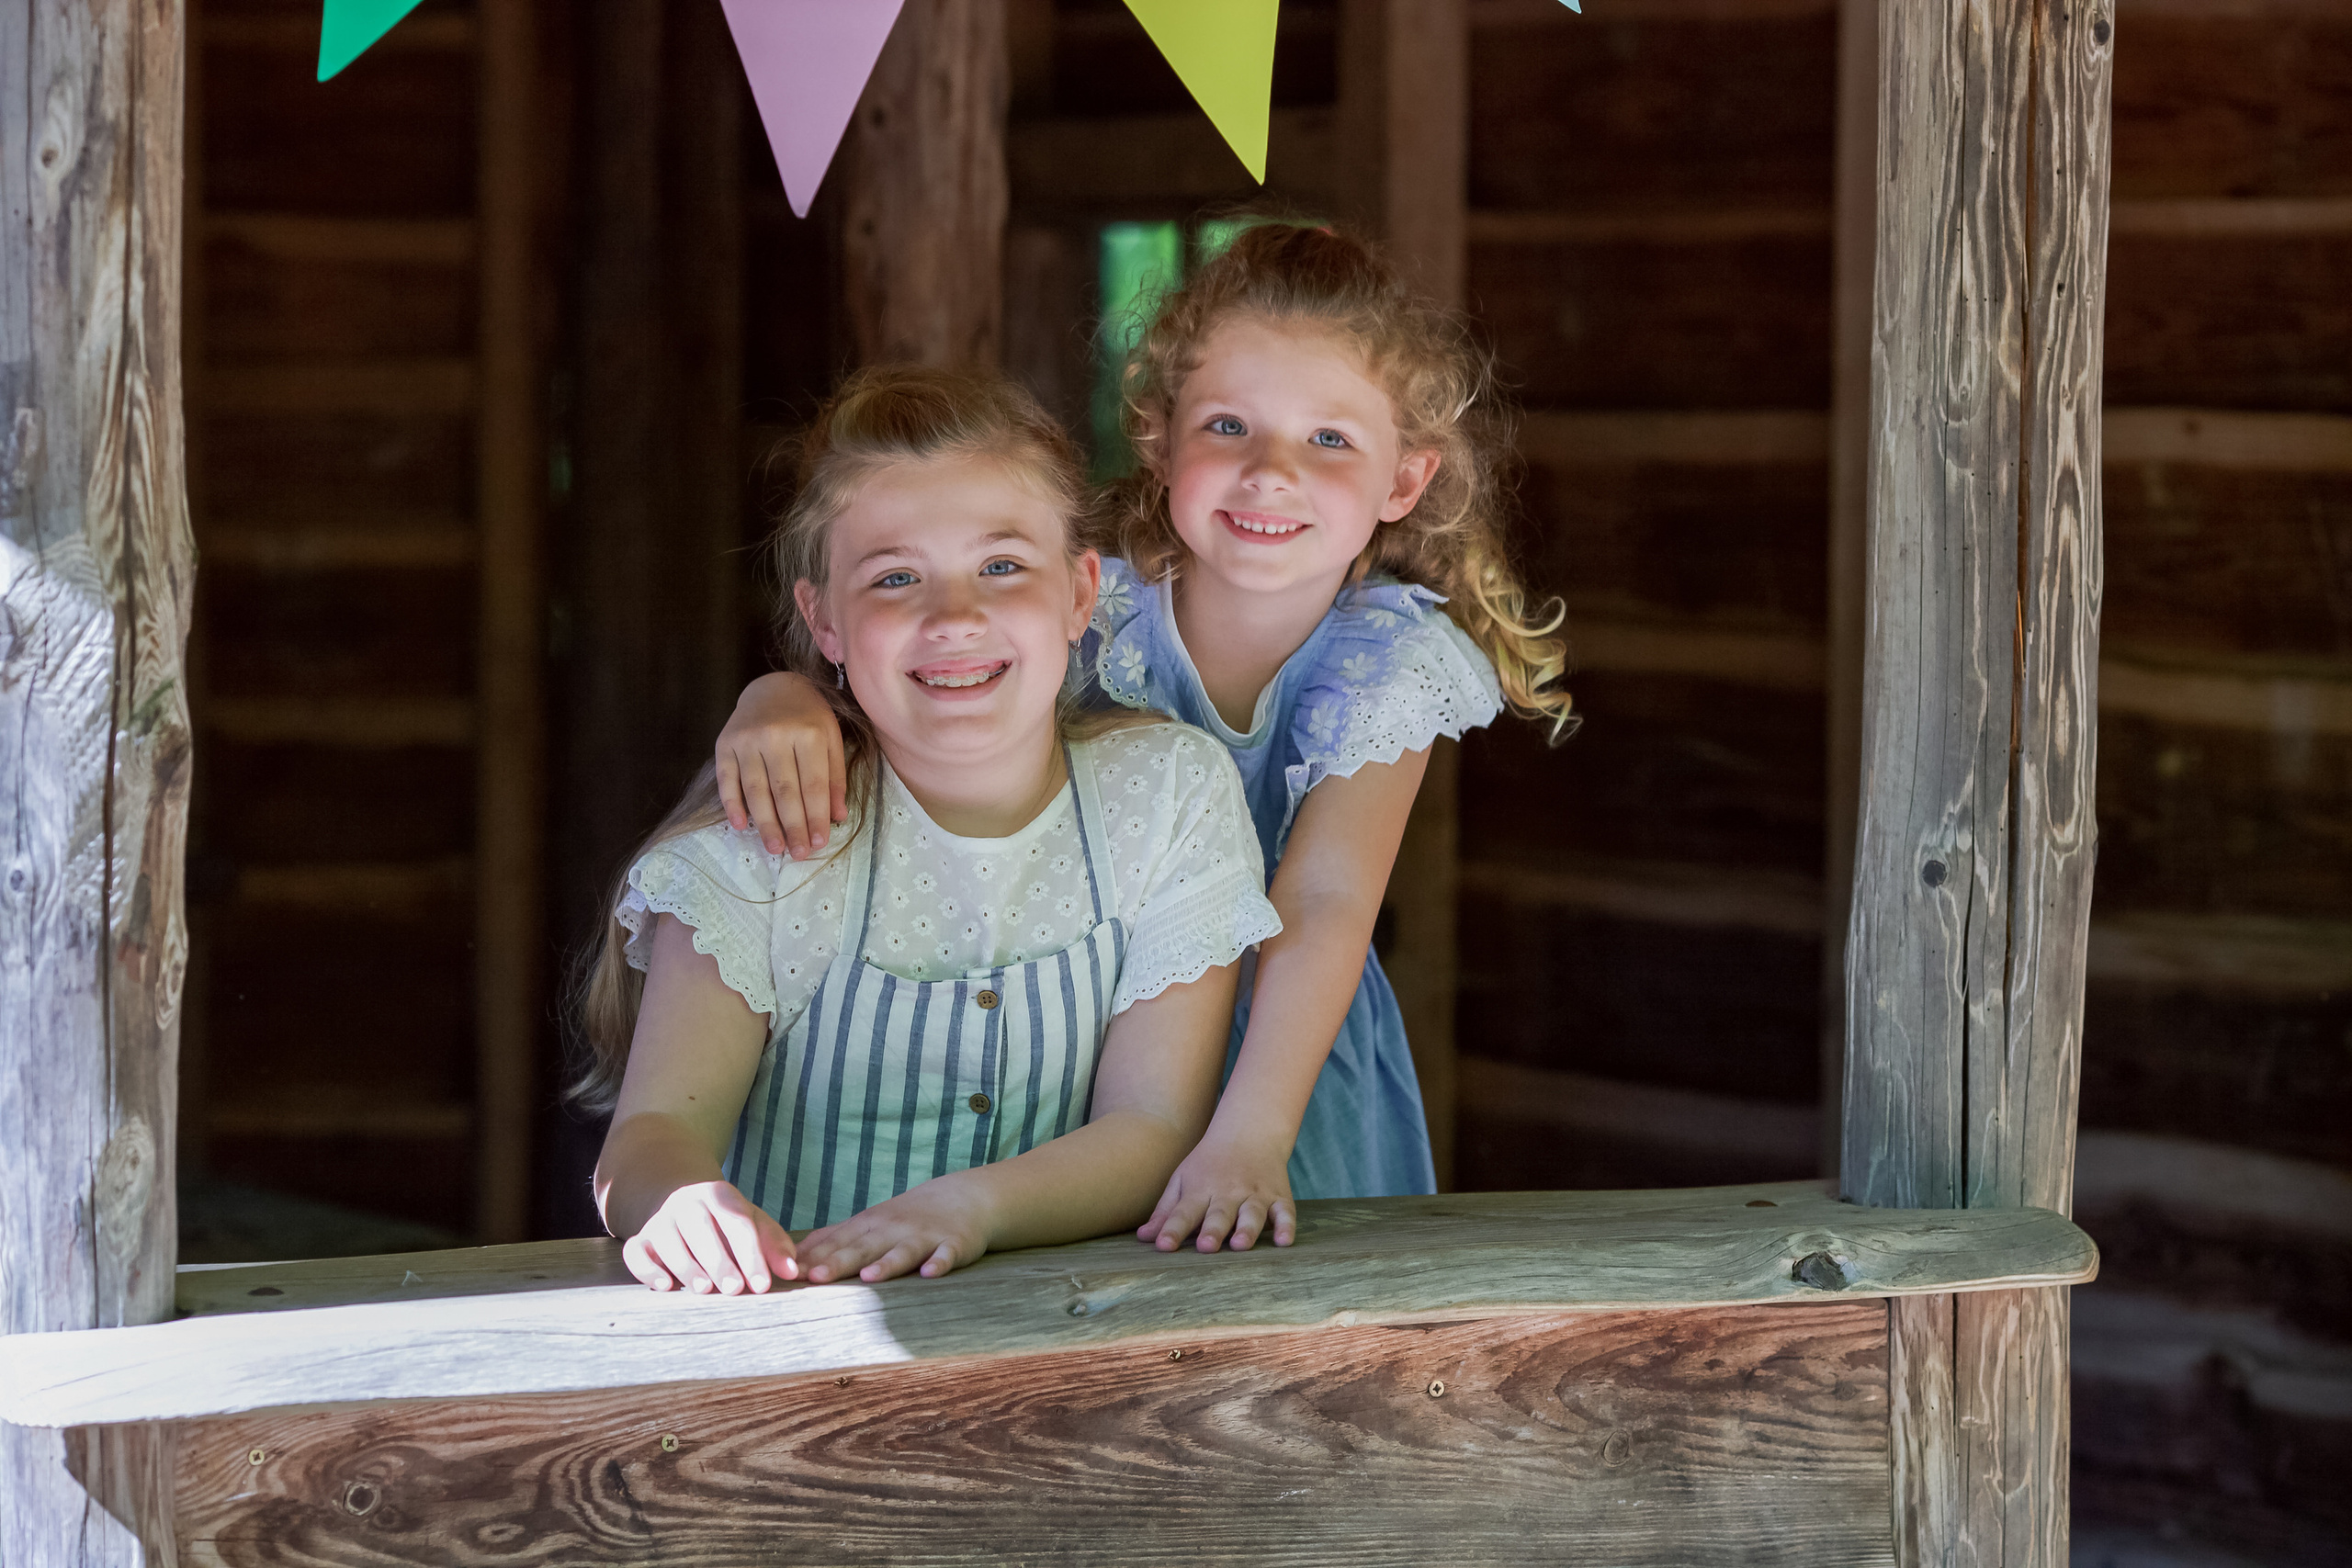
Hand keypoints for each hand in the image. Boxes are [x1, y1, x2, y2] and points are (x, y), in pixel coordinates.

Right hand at [624, 1181, 797, 1293]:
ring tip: (703, 1289)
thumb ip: (774, 1244)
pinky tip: (664, 1286)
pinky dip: (647, 1269)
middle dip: (719, 1261)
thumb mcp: (753, 1222)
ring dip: (685, 1266)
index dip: (751, 1254)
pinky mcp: (641, 1238)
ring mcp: (661, 1220)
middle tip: (734, 1290)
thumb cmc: (725, 1220)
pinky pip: (636, 1251)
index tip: (762, 1285)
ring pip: (668, 1240)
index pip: (737, 1222)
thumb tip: (793, 1272)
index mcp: (719, 1195)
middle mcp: (687, 1203)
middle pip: (701, 1229)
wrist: (680, 1200)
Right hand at [717, 672, 847, 859]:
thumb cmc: (808, 717)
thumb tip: (838, 816)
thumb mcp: (831, 738)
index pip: (814, 785)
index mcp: (808, 733)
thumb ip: (835, 776)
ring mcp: (747, 739)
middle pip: (785, 791)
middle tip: (799, 853)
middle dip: (793, 826)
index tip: (820, 842)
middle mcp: (775, 735)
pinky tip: (740, 826)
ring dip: (765, 823)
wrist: (773, 687)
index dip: (817, 816)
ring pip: (756, 789)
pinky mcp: (725, 743)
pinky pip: (726, 779)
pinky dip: (732, 804)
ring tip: (775, 848)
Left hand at [798, 1180, 993, 1283]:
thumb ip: (833, 1238)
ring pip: (903, 1252)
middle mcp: (893, 1230)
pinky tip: (931, 1273)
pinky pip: (947, 1255)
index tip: (787, 1273)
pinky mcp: (955, 1244)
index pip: (837, 1243)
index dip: (812, 1258)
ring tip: (869, 1277)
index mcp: (870, 1226)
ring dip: (887, 1264)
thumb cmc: (908, 1216)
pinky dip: (940, 1263)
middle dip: (838, 1262)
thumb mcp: (869, 1222)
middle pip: (864, 1248)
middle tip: (814, 1277)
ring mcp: (925, 1237)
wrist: (964, 1196)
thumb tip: (790, 1256)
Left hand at [1138, 1133, 1296, 1252]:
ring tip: (1239, 1245)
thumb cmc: (1209, 1164)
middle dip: (1213, 1231)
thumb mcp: (1183, 1179)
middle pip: (1219, 1215)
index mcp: (1201, 1190)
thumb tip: (1143, 1238)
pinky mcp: (1279, 1197)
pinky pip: (1285, 1213)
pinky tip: (1285, 1242)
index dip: (1173, 1230)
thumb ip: (1166, 1210)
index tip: (1163, 1246)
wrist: (1249, 1131)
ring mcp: (1256, 1194)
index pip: (1184, 1212)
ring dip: (1247, 1230)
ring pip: (1252, 1214)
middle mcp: (1229, 1192)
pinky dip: (1287, 1226)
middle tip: (1206, 1248)